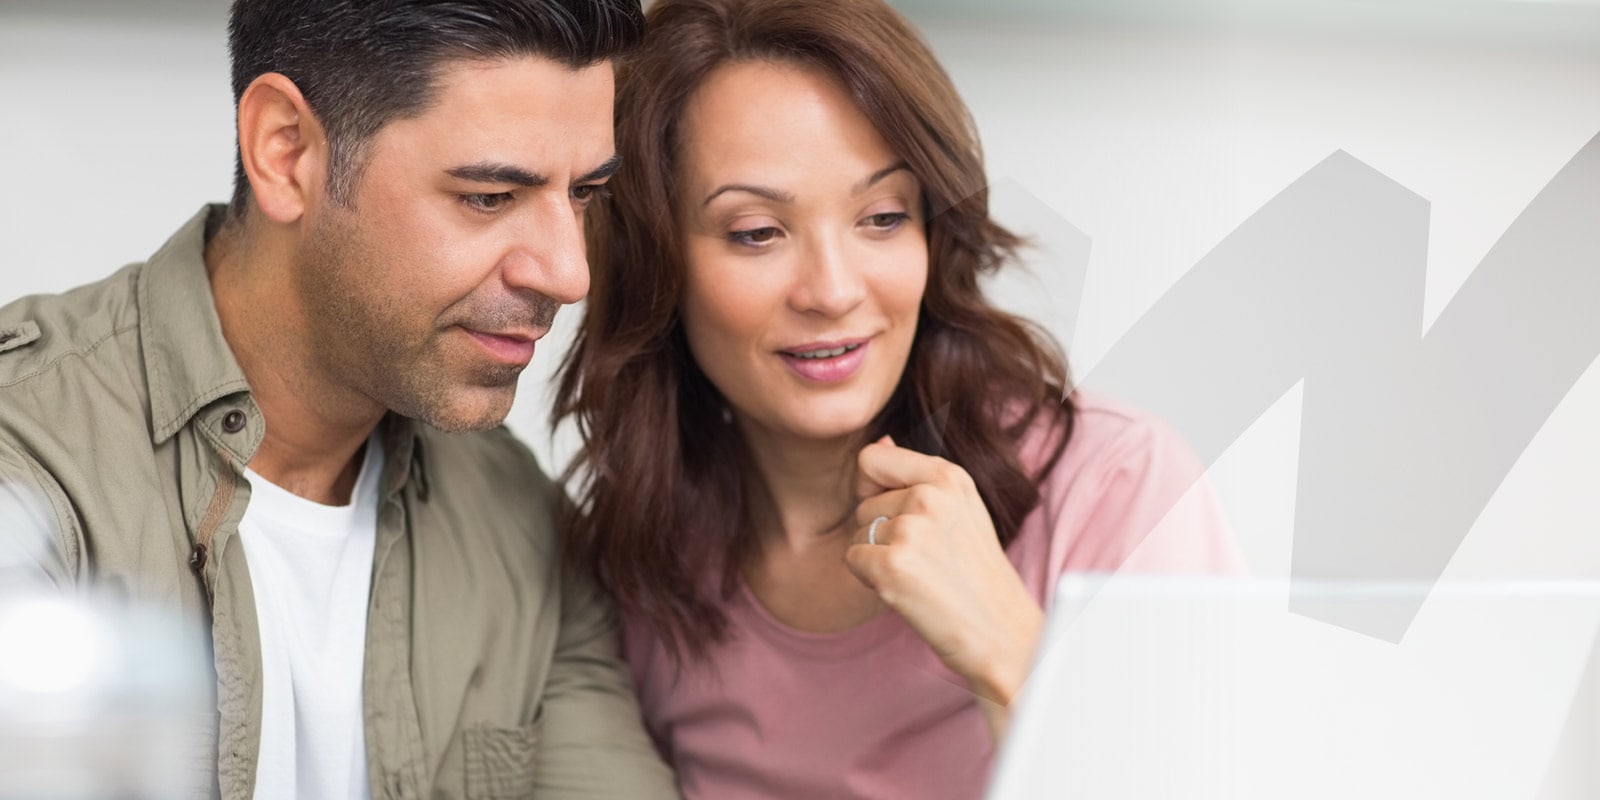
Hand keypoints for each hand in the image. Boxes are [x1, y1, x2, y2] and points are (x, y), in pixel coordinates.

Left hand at [845, 437, 1043, 708]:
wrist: (1003, 633)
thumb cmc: (978, 575)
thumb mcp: (960, 509)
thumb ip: (918, 475)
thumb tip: (881, 439)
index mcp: (950, 476)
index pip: (872, 458)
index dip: (871, 487)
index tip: (896, 513)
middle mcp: (930, 496)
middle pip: (863, 503)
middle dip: (881, 532)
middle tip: (925, 559)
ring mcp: (910, 530)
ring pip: (858, 532)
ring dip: (878, 557)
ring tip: (921, 574)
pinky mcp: (891, 566)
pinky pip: (852, 560)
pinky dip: (871, 579)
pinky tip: (908, 590)